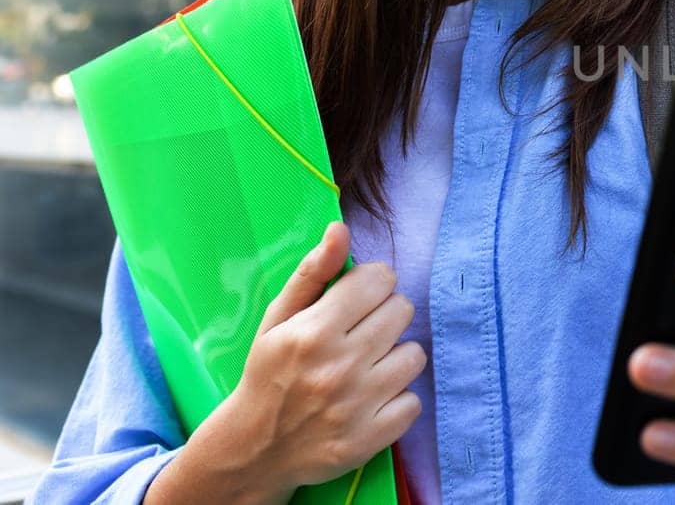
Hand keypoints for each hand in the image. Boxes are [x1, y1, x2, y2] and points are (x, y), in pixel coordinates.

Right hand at [202, 221, 425, 494]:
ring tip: (367, 367)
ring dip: (395, 357)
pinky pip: (414, 401)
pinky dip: (397, 399)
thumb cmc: (269, 375)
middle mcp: (338, 367)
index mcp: (312, 332)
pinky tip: (371, 399)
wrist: (254, 450)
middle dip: (385, 316)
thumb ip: (312, 273)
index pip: (380, 280)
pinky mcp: (371, 439)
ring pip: (415, 354)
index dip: (372, 285)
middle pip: (402, 311)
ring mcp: (357, 406)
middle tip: (361, 334)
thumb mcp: (278, 320)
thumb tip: (340, 229)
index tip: (357, 300)